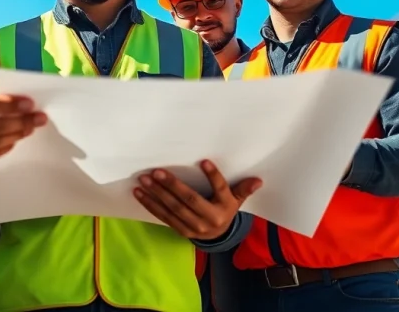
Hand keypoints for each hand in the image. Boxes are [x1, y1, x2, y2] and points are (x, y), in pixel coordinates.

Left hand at [133, 160, 261, 240]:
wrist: (218, 237)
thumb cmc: (225, 210)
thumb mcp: (236, 201)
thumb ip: (243, 189)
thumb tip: (258, 180)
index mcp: (224, 208)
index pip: (219, 189)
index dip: (213, 176)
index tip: (204, 161)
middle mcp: (209, 218)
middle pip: (189, 200)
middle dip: (171, 186)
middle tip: (156, 172)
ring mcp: (193, 226)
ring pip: (173, 208)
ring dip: (156, 194)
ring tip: (144, 180)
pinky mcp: (181, 230)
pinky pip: (164, 216)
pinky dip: (150, 204)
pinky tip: (140, 193)